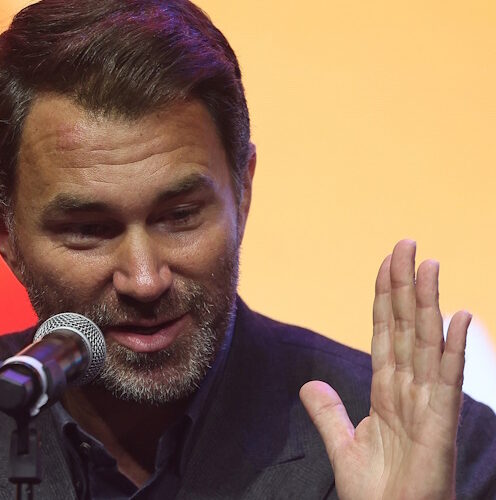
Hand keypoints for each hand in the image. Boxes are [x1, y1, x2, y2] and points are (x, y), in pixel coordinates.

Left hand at [300, 240, 470, 499]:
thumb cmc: (377, 492)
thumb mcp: (342, 444)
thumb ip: (327, 411)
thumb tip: (308, 384)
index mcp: (387, 391)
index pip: (385, 332)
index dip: (384, 298)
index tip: (386, 263)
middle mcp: (410, 390)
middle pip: (406, 327)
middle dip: (404, 286)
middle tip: (406, 243)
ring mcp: (428, 404)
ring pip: (427, 343)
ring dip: (429, 303)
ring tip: (430, 265)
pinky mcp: (440, 425)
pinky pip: (447, 380)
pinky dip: (454, 349)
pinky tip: (460, 317)